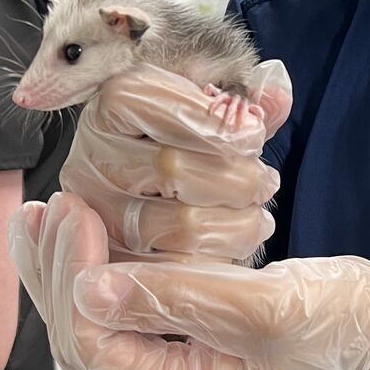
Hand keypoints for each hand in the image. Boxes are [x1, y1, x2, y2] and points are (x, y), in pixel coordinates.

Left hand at [7, 193, 369, 369]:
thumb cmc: (333, 320)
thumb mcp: (265, 307)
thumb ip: (181, 298)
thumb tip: (92, 287)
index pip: (94, 347)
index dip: (74, 278)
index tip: (77, 211)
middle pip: (81, 334)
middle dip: (56, 270)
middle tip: (43, 208)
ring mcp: (172, 356)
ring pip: (93, 317)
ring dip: (65, 264)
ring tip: (40, 214)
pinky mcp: (182, 327)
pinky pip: (119, 300)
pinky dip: (95, 261)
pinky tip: (83, 226)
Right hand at [59, 60, 290, 261]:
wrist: (149, 174)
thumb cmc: (189, 131)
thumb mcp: (213, 100)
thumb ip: (244, 99)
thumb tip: (276, 96)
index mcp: (116, 102)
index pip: (165, 108)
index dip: (218, 126)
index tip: (255, 137)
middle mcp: (93, 156)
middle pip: (172, 168)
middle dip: (236, 178)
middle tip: (266, 182)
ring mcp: (97, 214)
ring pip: (179, 225)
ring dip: (237, 223)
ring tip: (259, 216)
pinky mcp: (114, 265)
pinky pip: (177, 273)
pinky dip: (218, 259)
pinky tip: (236, 243)